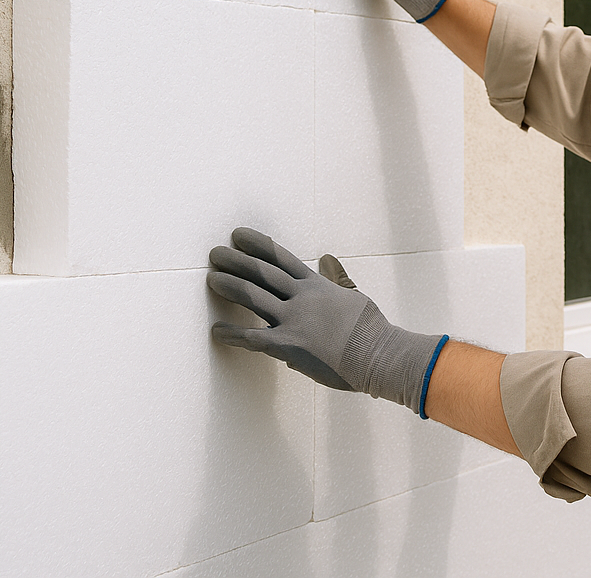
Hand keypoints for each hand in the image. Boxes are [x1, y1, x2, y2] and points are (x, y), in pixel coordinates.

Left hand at [206, 227, 447, 415]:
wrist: (379, 355)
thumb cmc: (370, 329)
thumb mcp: (353, 296)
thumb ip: (335, 277)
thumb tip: (326, 257)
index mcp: (317, 284)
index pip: (281, 258)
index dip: (257, 244)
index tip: (238, 234)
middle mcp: (302, 297)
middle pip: (262, 273)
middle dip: (236, 261)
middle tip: (214, 253)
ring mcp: (294, 320)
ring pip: (254, 297)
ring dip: (230, 286)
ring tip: (211, 279)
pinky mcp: (289, 346)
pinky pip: (253, 338)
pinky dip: (233, 334)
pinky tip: (216, 331)